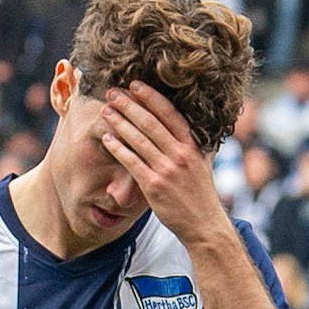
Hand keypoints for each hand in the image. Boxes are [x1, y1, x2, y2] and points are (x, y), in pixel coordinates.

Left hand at [99, 82, 226, 244]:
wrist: (203, 223)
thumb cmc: (199, 193)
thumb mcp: (202, 162)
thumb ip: (194, 143)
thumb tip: (187, 123)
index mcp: (193, 145)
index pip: (170, 113)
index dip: (151, 97)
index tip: (136, 84)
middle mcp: (181, 154)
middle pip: (151, 122)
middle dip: (129, 105)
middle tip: (112, 92)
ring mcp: (167, 170)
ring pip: (139, 140)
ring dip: (119, 122)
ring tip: (105, 110)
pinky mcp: (154, 186)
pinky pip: (132, 162)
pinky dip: (118, 148)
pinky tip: (107, 138)